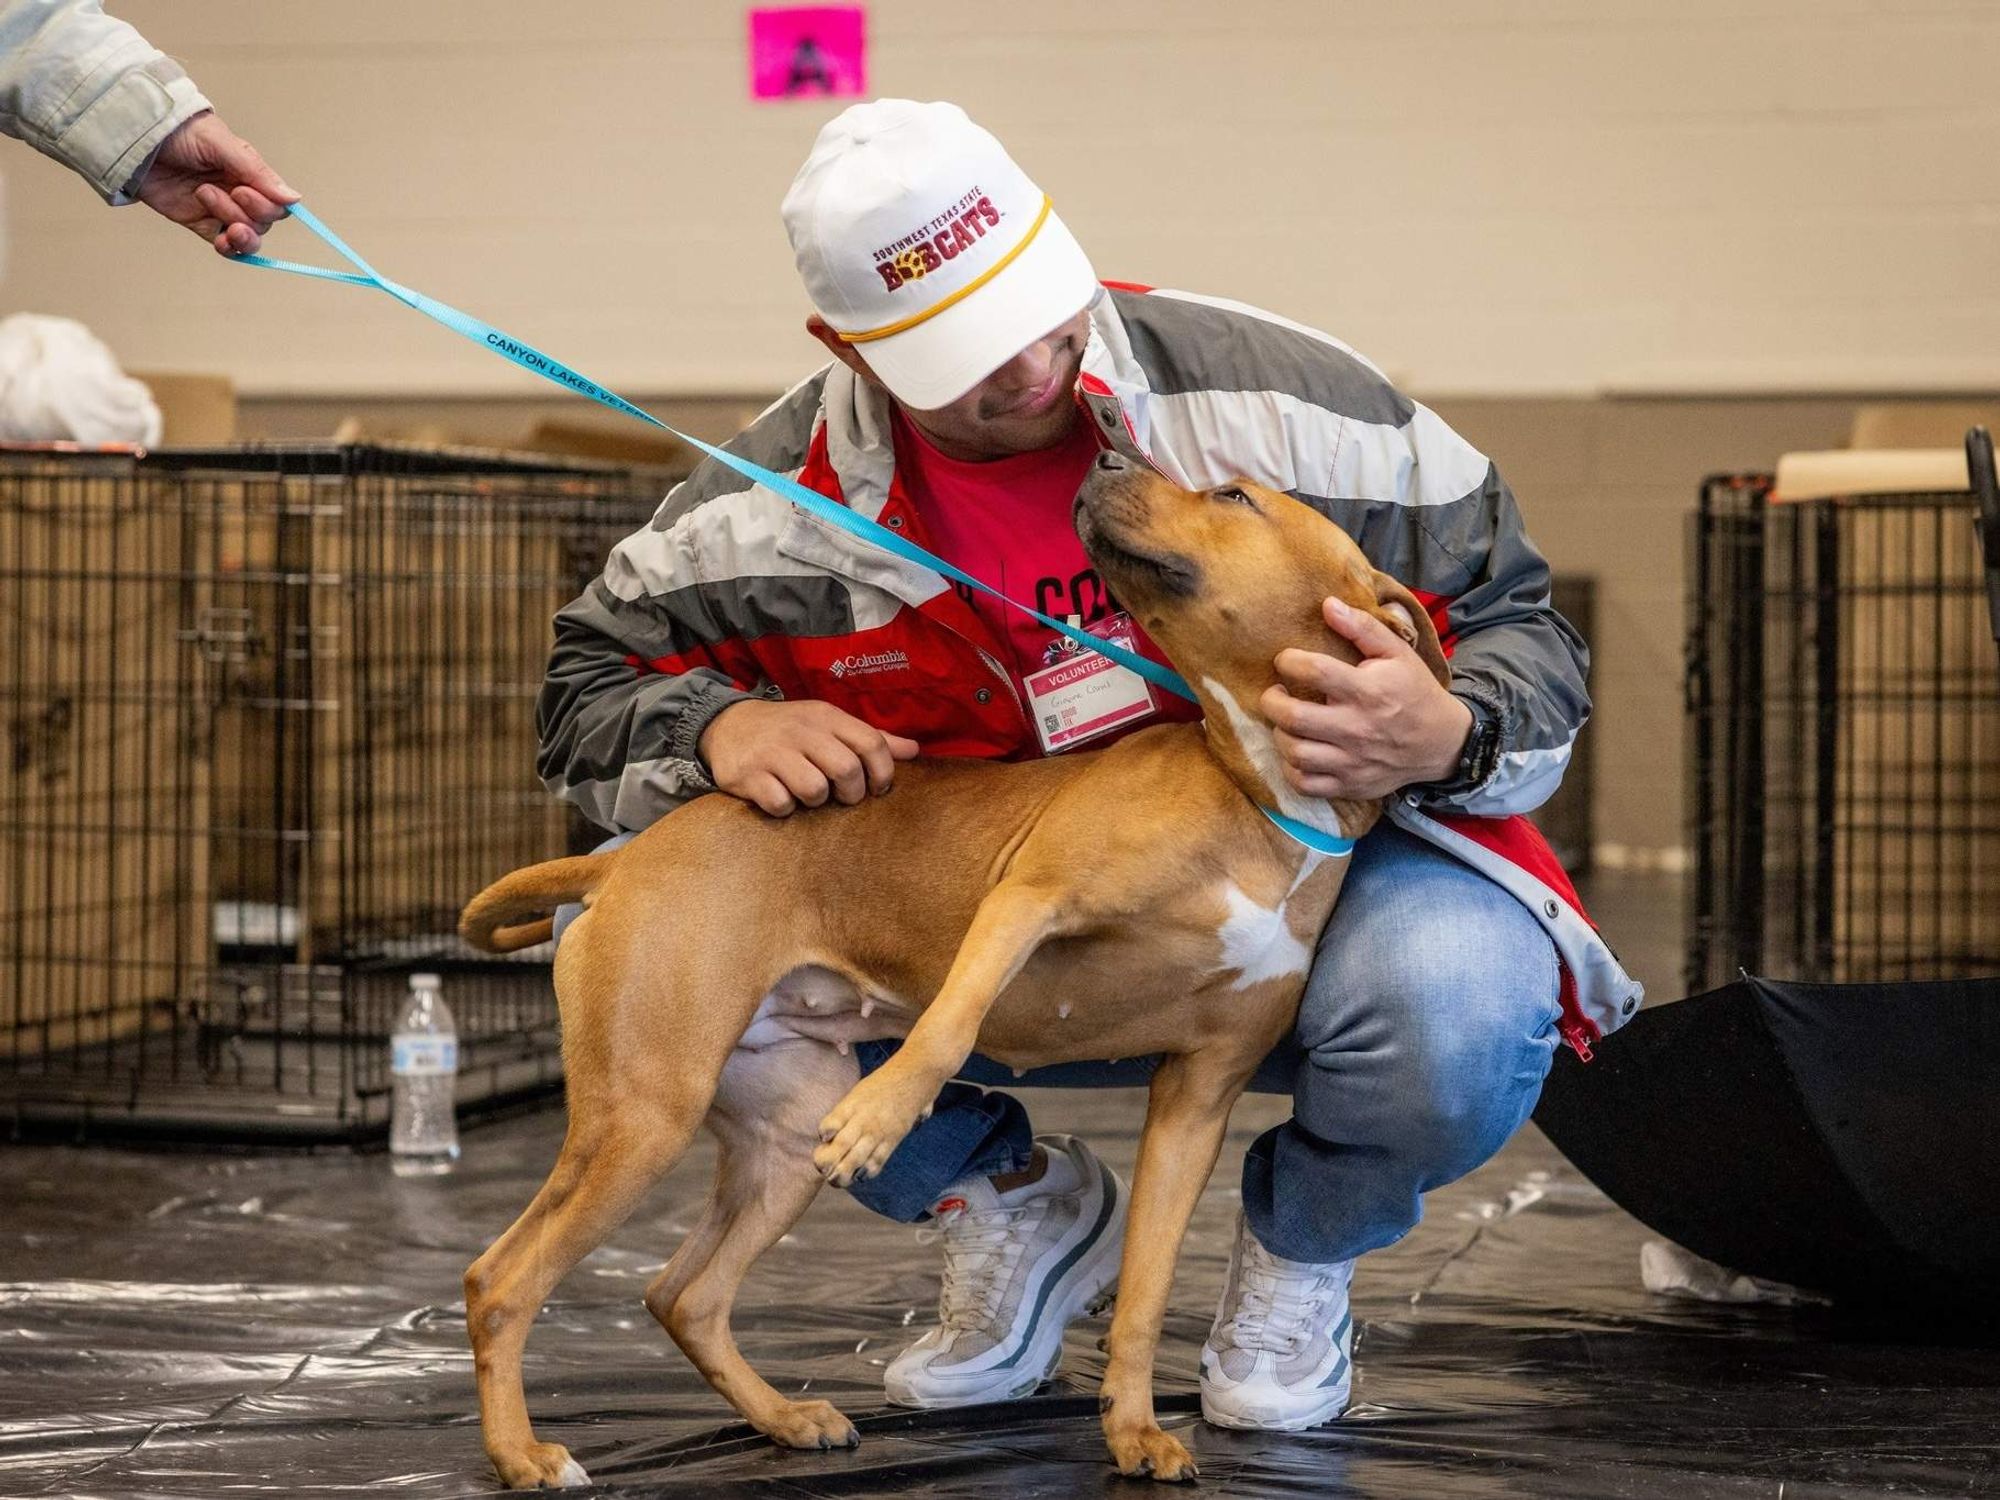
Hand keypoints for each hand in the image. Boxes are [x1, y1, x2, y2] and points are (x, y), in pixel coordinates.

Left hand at [136, 110, 296, 255]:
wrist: (135, 136)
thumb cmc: (178, 130)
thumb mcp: (220, 144)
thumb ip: (257, 172)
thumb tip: (294, 199)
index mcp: (249, 172)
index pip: (277, 202)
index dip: (267, 205)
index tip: (243, 192)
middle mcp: (239, 192)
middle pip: (264, 221)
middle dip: (246, 213)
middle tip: (221, 192)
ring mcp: (219, 210)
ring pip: (246, 235)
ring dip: (235, 228)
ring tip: (206, 200)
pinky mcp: (199, 223)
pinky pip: (224, 244)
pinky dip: (228, 248)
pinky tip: (222, 241)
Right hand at [698, 699, 920, 816]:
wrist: (726, 725)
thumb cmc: (789, 730)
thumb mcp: (827, 724)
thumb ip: (868, 738)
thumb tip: (914, 751)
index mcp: (826, 717)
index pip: (871, 742)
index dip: (883, 772)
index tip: (878, 789)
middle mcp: (801, 731)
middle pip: (846, 769)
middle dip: (852, 794)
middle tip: (844, 797)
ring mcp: (773, 752)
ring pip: (814, 790)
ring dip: (816, 802)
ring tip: (808, 795)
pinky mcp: (748, 775)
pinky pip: (780, 804)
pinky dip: (784, 808)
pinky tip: (780, 797)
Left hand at [1258, 596, 1472, 800]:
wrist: (1442, 742)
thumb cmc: (1414, 691)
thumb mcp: (1398, 653)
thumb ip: (1363, 627)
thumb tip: (1327, 604)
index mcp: (1368, 691)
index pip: (1315, 671)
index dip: (1289, 661)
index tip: (1285, 660)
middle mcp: (1357, 728)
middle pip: (1293, 717)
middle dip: (1271, 701)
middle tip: (1274, 692)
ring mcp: (1352, 761)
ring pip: (1295, 754)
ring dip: (1280, 735)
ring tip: (1286, 722)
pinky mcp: (1350, 785)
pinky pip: (1306, 784)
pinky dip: (1292, 769)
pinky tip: (1297, 751)